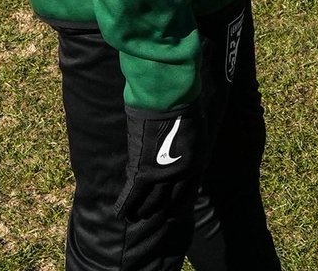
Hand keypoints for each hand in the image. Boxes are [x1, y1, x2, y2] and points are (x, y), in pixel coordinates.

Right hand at [115, 102, 203, 221]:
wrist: (170, 101)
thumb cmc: (183, 108)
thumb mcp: (194, 131)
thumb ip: (187, 147)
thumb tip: (180, 151)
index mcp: (196, 164)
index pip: (188, 194)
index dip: (178, 205)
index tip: (172, 211)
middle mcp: (181, 175)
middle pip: (169, 201)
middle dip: (159, 211)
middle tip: (150, 216)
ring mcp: (163, 175)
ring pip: (151, 202)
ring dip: (142, 211)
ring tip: (135, 216)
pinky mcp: (144, 171)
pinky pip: (133, 194)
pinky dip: (126, 205)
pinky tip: (121, 214)